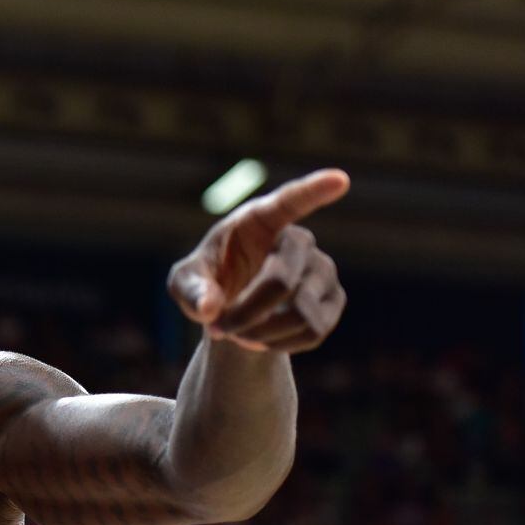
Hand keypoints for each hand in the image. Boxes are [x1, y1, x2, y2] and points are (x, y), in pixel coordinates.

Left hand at [168, 169, 349, 353]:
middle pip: (280, 282)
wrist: (231, 308)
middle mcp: (298, 240)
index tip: (340, 180)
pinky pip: (313, 331)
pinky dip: (279, 344)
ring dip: (260, 334)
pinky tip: (260, 339)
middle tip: (217, 328)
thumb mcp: (184, 281)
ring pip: (300, 313)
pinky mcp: (333, 299)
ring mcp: (323, 268)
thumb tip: (208, 309)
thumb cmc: (207, 282)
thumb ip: (189, 289)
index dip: (314, 190)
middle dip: (244, 314)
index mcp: (261, 220)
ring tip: (237, 335)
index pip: (290, 201)